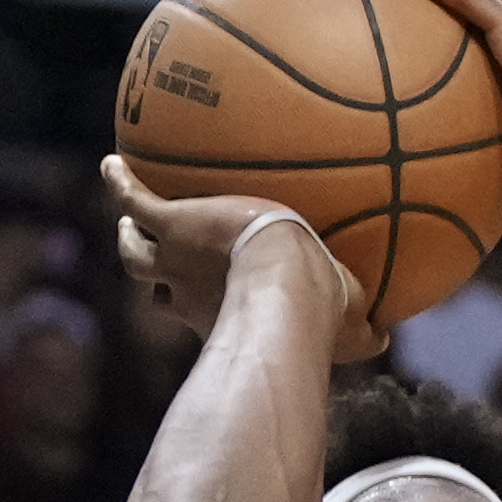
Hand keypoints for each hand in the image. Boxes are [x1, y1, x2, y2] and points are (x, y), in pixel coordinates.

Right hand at [105, 158, 362, 354]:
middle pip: (153, 283)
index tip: (188, 294)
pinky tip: (113, 163)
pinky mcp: (172, 222)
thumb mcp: (346, 325)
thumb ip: (364, 332)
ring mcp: (175, 256)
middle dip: (149, 268)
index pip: (194, 308)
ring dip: (130, 233)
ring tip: (127, 214)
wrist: (286, 282)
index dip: (188, 301)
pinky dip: (120, 181)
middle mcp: (187, 290)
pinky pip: (132, 198)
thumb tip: (388, 339)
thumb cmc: (317, 310)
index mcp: (218, 311)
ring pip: (135, 249)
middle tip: (145, 250)